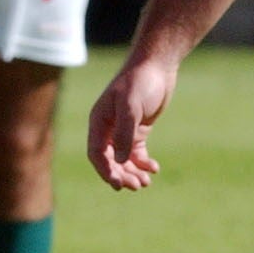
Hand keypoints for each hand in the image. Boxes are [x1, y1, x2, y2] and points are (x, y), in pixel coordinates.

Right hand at [86, 59, 173, 190]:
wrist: (156, 66)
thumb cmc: (140, 82)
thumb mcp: (131, 106)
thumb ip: (124, 133)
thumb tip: (119, 161)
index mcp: (99, 121)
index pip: (96, 153)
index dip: (105, 171)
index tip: (118, 184)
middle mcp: (108, 127)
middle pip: (110, 160)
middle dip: (121, 175)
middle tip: (137, 186)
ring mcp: (123, 129)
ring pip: (123, 159)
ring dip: (132, 172)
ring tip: (146, 183)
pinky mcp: (138, 129)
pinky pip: (136, 153)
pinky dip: (143, 163)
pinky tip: (154, 168)